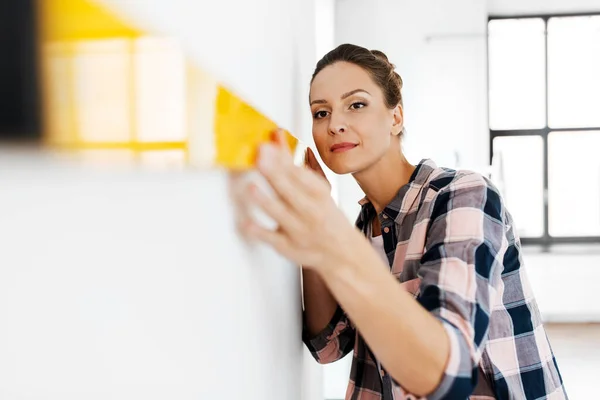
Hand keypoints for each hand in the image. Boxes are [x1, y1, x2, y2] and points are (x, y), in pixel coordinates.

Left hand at [237, 129, 361, 273]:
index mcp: (320, 195)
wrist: (340, 252)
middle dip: (274, 173)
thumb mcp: (322, 190)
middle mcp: (310, 212)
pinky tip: (245, 221)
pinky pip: (270, 238)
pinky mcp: (287, 247)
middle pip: (290, 191)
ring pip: (280, 214)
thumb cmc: (326, 216)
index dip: (286, 159)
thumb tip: (287, 141)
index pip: (301, 174)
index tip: (271, 143)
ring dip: (265, 200)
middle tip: (260, 156)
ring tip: (251, 187)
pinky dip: (257, 230)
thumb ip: (305, 166)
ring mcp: (298, 230)